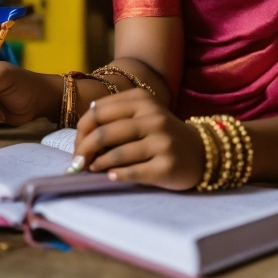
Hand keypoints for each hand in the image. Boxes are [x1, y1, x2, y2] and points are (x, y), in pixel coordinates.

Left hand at [71, 88, 204, 190]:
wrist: (200, 152)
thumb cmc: (162, 134)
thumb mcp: (143, 114)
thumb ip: (115, 116)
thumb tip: (82, 131)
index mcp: (142, 100)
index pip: (98, 111)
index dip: (81, 131)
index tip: (77, 146)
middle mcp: (153, 117)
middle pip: (104, 133)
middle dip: (84, 150)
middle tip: (78, 163)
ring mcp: (161, 141)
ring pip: (116, 154)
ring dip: (98, 165)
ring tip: (93, 169)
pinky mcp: (166, 165)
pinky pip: (132, 172)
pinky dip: (116, 175)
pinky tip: (111, 177)